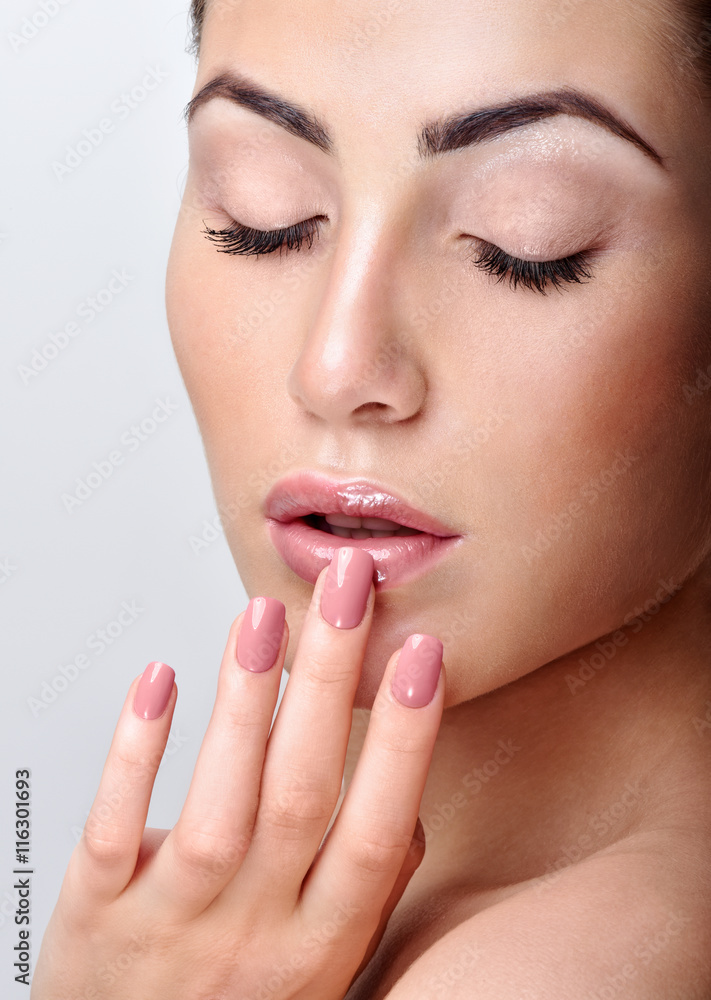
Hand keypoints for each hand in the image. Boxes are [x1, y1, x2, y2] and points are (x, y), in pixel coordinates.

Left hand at [31, 546, 444, 999]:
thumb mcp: (323, 970)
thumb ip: (367, 888)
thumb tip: (406, 800)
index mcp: (320, 940)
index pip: (375, 831)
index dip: (403, 741)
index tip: (421, 655)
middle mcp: (253, 930)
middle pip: (300, 792)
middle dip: (329, 678)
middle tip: (346, 587)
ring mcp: (172, 921)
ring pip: (218, 803)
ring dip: (245, 700)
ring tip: (265, 615)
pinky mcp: (96, 913)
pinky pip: (115, 826)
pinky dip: (137, 751)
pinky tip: (159, 680)